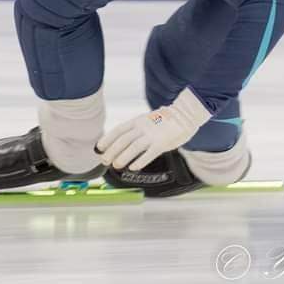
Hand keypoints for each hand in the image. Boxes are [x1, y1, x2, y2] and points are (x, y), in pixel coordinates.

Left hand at [94, 88, 211, 170]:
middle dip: (112, 150)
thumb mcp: (146, 120)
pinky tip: (134, 167)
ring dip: (123, 157)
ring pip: (134, 147)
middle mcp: (143, 127)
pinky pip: (149, 153)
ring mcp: (152, 135)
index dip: (107, 139)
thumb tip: (121, 141)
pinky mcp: (162, 143)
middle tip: (104, 160)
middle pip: (123, 140)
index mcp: (137, 121)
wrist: (185, 115)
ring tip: (116, 166)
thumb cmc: (164, 121)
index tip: (99, 148)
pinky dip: (140, 161)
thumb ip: (136, 130)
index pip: (118, 130)